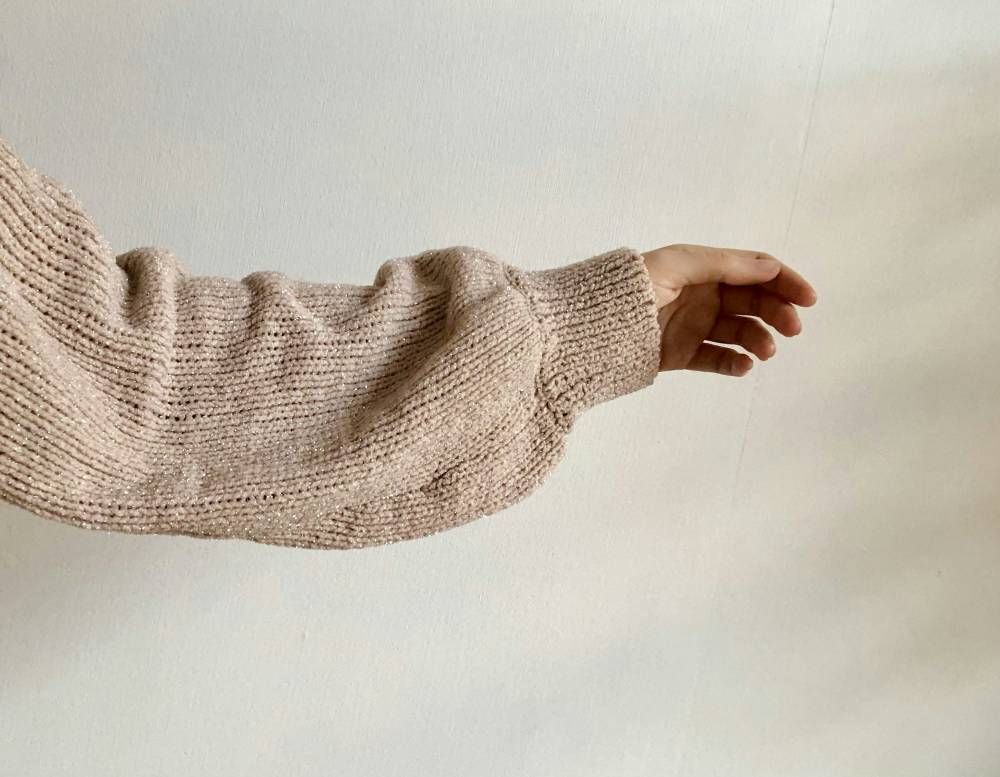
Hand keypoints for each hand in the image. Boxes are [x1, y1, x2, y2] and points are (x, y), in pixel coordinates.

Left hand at [640, 244, 817, 375]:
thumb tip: (770, 266)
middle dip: (776, 312)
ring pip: (738, 331)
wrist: (591, 326)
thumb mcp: (678, 265)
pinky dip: (734, 362)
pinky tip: (744, 365)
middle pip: (752, 302)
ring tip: (764, 351)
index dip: (783, 281)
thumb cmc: (632, 287)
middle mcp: (701, 295)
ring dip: (758, 339)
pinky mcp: (681, 354)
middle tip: (791, 329)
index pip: (753, 271)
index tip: (808, 299)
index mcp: (702, 268)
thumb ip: (725, 265)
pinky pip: (716, 358)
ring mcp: (692, 326)